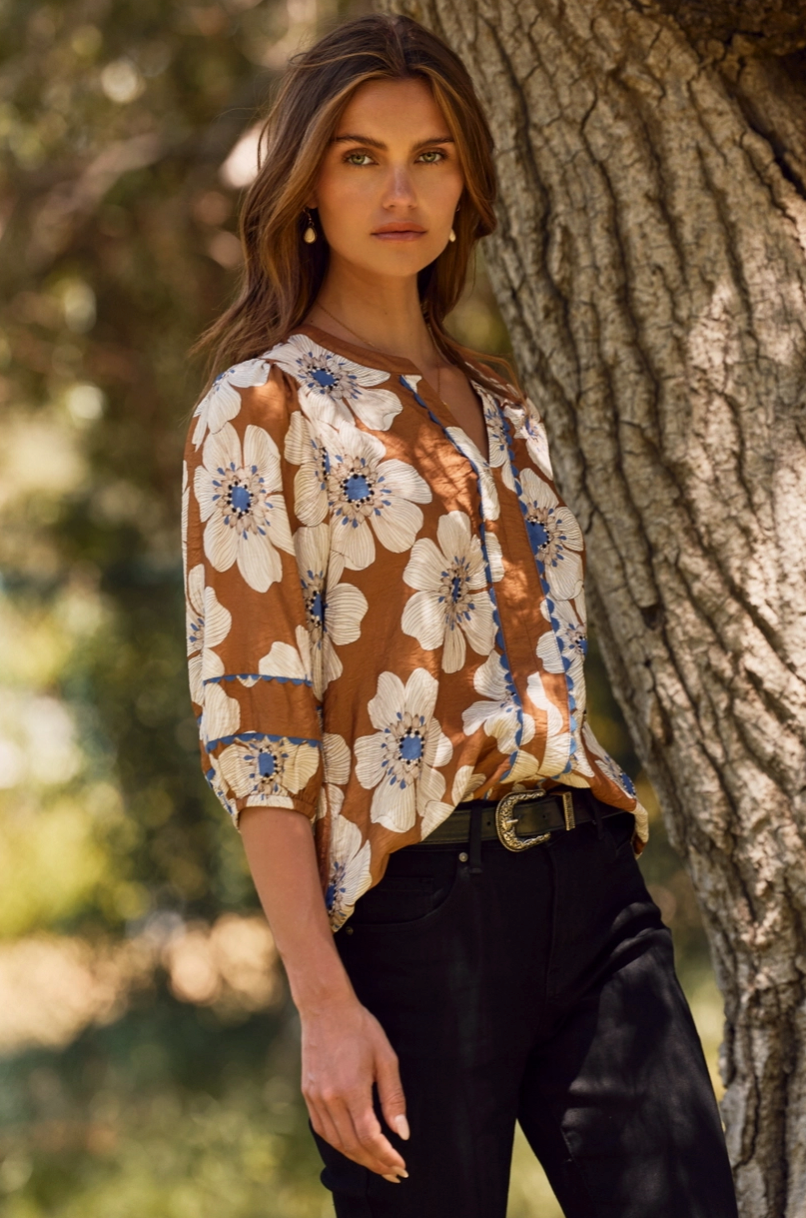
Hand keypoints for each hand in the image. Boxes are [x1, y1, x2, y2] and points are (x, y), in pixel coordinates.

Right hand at [301, 996, 409, 1181]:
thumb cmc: (361, 1028)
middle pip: (352, 1145)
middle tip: (394, 1173)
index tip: (401, 1165)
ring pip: (336, 1142)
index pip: (369, 1137)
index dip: (386, 1156)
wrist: (325, 1008)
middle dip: (375, 1164)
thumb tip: (402, 1133)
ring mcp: (315, 1097)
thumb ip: (393, 1098)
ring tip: (377, 1164)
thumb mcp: (386, 1058)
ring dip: (358, 1158)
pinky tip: (353, 1146)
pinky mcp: (308, 1094)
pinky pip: (322, 1129)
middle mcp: (330, 1098)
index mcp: (351, 1089)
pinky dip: (339, 1144)